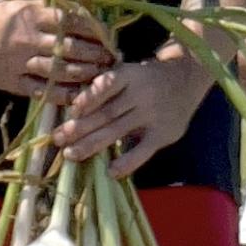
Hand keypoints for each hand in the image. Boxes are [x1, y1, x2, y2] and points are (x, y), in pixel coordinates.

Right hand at [0, 0, 110, 98]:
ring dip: (83, 75)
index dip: (94, 31)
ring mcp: (20, 62)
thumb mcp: (27, 3)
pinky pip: (42, 91)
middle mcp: (28, 38)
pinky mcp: (13, 81)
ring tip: (102, 77)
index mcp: (34, 15)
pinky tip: (79, 96)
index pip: (71, 22)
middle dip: (95, 55)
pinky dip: (62, 95)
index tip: (110, 37)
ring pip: (58, 71)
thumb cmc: (4, 15)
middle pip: (69, 49)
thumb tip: (89, 10)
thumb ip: (54, 8)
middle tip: (113, 59)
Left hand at [56, 49, 209, 175]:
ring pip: (117, 130)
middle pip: (106, 112)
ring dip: (92, 144)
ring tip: (71, 154)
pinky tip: (111, 172)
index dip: (89, 98)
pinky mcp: (163, 133)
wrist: (187, 78)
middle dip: (80, 127)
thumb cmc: (147, 78)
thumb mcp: (129, 72)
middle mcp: (141, 93)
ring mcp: (153, 114)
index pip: (107, 85)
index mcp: (130, 75)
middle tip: (58, 139)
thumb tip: (75, 112)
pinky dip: (127, 162)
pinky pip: (143, 151)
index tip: (72, 111)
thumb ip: (108, 88)